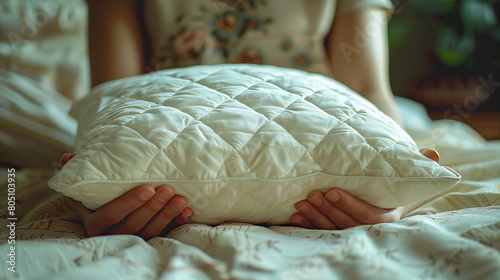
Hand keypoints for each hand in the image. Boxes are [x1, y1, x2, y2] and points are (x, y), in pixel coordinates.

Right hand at [61, 153, 191, 238]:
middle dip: (153, 207)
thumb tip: (67, 158)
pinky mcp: (147, 239)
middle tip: (168, 189)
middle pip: (135, 224)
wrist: (105, 207)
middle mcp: (112, 234)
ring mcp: (131, 239)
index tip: (148, 187)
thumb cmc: (96, 192)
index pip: (111, 214)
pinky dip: (176, 222)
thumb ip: (76, 170)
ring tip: (181, 198)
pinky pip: (164, 234)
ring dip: (167, 214)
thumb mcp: (84, 183)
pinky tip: (187, 211)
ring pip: (150, 231)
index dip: (130, 202)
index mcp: (95, 222)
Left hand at [290, 148, 439, 229]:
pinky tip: (295, 218)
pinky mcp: (337, 227)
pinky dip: (308, 225)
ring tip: (300, 204)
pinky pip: (321, 231)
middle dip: (328, 210)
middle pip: (348, 223)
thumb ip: (419, 162)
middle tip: (312, 195)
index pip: (370, 215)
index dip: (350, 204)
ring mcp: (352, 227)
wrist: (378, 182)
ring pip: (333, 228)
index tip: (332, 191)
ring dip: (315, 217)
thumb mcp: (405, 167)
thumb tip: (432, 153)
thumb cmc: (391, 173)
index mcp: (389, 213)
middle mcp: (371, 224)